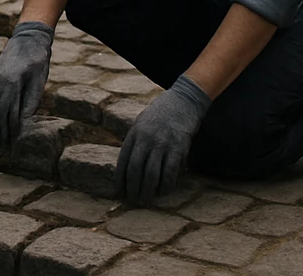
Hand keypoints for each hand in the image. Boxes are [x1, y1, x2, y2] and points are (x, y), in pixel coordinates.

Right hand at [0, 20, 53, 148]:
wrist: (29, 35)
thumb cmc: (38, 58)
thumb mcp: (39, 79)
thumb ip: (31, 99)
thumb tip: (24, 119)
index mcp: (12, 82)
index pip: (10, 111)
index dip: (11, 129)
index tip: (13, 143)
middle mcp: (0, 82)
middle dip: (0, 131)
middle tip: (2, 148)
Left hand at [116, 75, 211, 203]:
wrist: (183, 100)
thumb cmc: (161, 113)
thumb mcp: (142, 123)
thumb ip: (136, 142)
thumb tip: (128, 165)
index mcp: (135, 133)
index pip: (123, 161)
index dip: (120, 179)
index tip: (119, 191)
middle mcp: (146, 139)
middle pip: (135, 170)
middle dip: (133, 189)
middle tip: (133, 201)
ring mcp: (162, 143)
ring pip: (151, 174)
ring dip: (147, 191)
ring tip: (145, 201)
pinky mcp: (178, 148)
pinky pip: (170, 172)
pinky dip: (166, 185)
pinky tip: (163, 192)